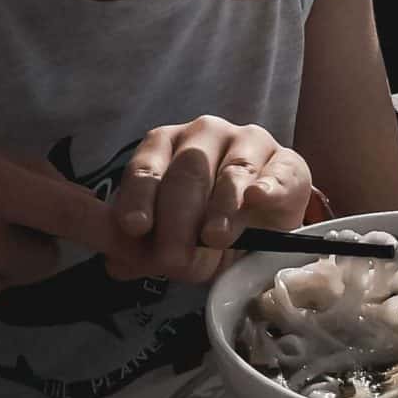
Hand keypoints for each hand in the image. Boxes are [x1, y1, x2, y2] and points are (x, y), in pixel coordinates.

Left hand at [107, 118, 311, 284]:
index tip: (135, 227)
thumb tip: (111, 262)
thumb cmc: (201, 226)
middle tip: (175, 259)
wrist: (260, 228)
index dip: (139, 198)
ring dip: (221, 207)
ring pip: (232, 170)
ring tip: (214, 237)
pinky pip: (278, 172)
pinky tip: (257, 198)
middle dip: (178, 220)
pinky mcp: (286, 162)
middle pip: (188, 171)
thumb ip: (135, 247)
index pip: (146, 167)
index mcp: (165, 146)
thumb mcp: (164, 240)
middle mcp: (204, 135)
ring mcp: (248, 143)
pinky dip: (268, 186)